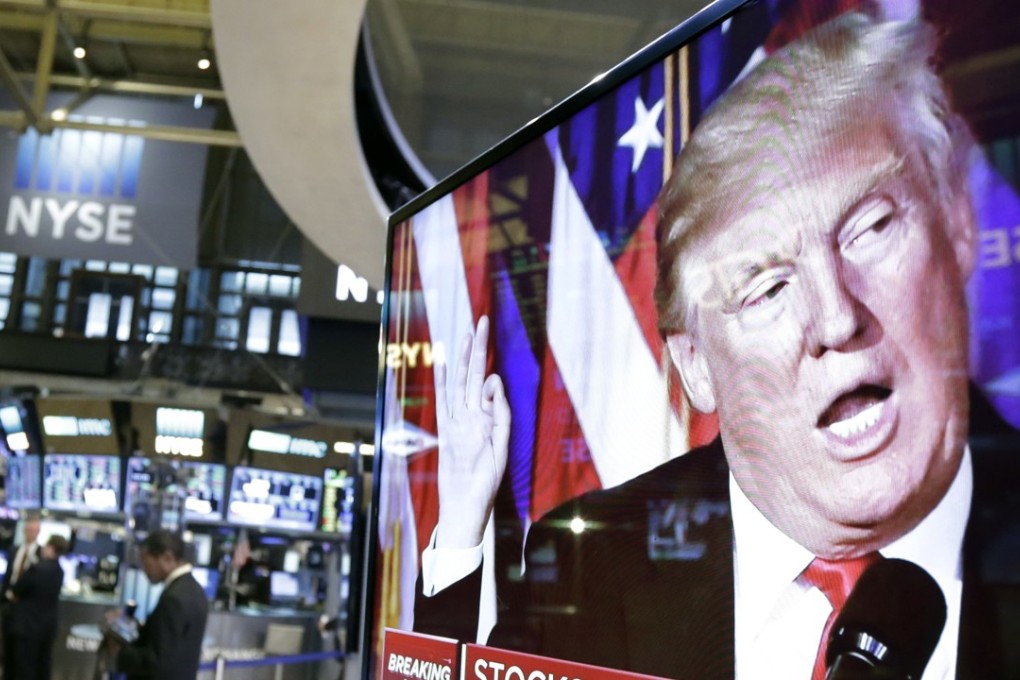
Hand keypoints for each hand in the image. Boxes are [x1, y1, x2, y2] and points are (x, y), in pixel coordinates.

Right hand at [433, 315, 510, 548]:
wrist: (464, 505)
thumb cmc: (486, 483)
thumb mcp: (502, 447)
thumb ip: (501, 415)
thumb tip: (494, 382)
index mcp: (490, 420)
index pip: (491, 386)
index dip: (493, 375)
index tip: (493, 374)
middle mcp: (473, 416)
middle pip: (475, 375)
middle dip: (478, 349)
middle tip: (482, 322)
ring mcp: (458, 422)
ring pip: (460, 383)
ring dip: (463, 358)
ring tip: (466, 334)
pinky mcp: (445, 431)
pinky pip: (442, 401)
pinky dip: (442, 381)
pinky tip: (442, 361)